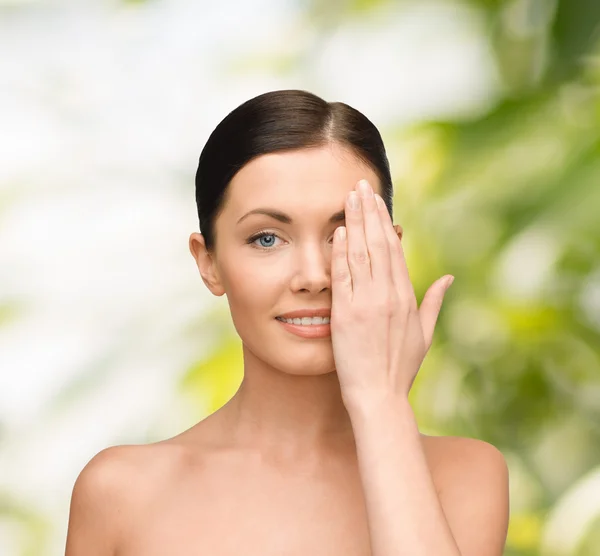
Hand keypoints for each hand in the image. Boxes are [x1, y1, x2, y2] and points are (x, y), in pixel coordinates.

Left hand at [330, 179, 453, 407]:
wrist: (379, 396)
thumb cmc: (401, 367)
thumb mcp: (424, 334)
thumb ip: (434, 302)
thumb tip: (448, 278)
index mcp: (407, 297)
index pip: (395, 249)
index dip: (385, 222)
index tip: (378, 201)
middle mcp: (389, 295)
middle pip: (379, 244)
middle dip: (369, 212)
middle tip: (361, 186)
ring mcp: (367, 303)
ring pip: (361, 254)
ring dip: (355, 223)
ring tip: (349, 198)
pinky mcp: (346, 314)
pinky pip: (343, 277)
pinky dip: (341, 252)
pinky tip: (338, 231)